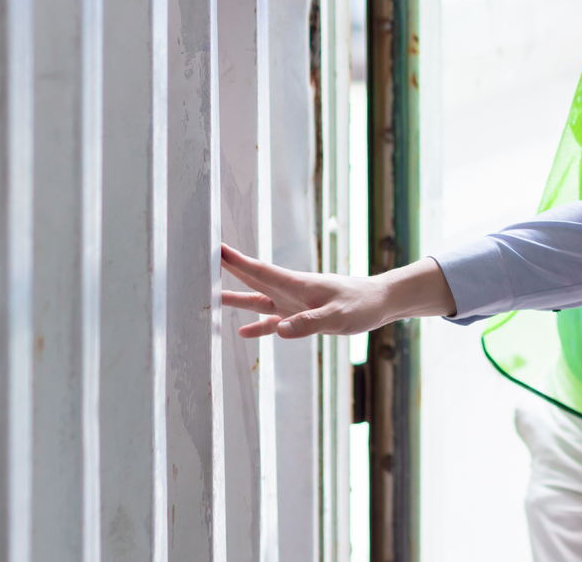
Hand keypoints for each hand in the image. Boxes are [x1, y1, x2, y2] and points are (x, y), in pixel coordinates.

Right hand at [219, 244, 454, 337]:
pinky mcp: (302, 317)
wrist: (380, 302)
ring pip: (258, 300)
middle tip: (201, 264)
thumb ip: (309, 324)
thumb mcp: (337, 317)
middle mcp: (290, 292)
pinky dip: (258, 326)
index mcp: (296, 285)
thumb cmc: (361, 305)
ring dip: (236, 299)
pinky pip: (273, 321)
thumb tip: (279, 330)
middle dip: (227, 272)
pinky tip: (242, 332)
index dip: (235, 262)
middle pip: (252, 280)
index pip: (259, 271)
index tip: (214, 248)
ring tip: (210, 298)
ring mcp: (294, 304)